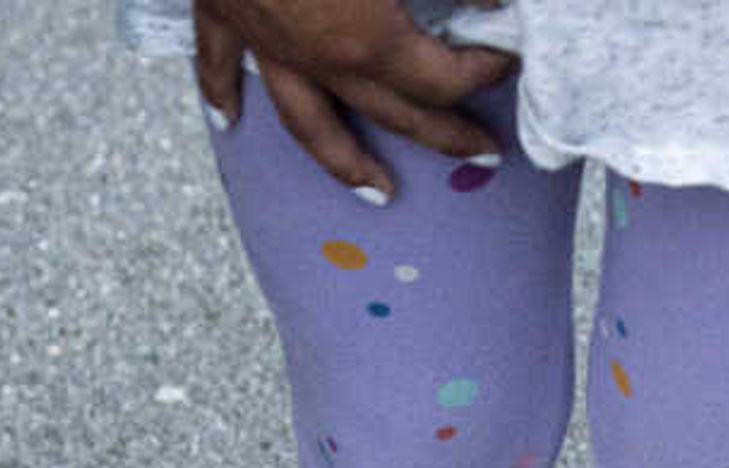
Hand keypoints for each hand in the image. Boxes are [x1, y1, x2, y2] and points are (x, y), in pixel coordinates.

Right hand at [194, 0, 515, 195]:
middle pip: (391, 115)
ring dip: (344, 160)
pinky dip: (222, 93)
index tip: (509, 56)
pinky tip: (227, 118)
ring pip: (307, 120)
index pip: (442, 78)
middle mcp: (316, 58)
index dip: (484, 71)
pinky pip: (220, 65)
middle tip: (481, 155)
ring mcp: (264, 42)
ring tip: (375, 190)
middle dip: (442, 136)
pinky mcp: (220, 11)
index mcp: (366, 41)